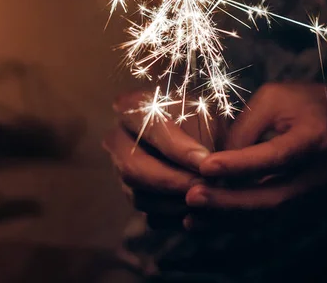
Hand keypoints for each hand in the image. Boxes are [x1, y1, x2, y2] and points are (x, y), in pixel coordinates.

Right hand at [102, 91, 222, 225]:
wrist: (206, 131)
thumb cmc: (207, 115)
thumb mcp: (209, 112)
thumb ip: (207, 134)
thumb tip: (206, 165)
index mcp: (131, 108)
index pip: (150, 130)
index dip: (178, 149)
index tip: (205, 162)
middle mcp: (117, 139)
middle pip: (134, 169)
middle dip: (173, 181)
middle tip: (205, 186)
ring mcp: (120, 171)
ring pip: (139, 197)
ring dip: (175, 202)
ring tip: (207, 199)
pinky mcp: (134, 197)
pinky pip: (149, 215)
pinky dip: (176, 217)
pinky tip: (200, 212)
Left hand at [188, 83, 326, 209]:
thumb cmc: (316, 104)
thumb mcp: (280, 99)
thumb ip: (246, 127)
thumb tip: (214, 163)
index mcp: (316, 138)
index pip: (276, 156)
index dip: (241, 163)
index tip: (206, 165)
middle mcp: (316, 174)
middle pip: (272, 198)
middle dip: (229, 202)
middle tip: (191, 197)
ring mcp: (312, 195)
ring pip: (266, 216)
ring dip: (227, 219)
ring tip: (190, 215)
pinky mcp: (303, 204)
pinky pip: (265, 218)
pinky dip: (235, 221)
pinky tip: (206, 220)